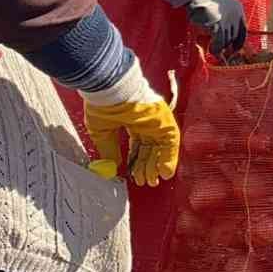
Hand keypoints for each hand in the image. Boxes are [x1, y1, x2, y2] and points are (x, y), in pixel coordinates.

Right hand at [83, 62, 179, 186]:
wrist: (110, 89)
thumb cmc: (102, 105)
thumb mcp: (102, 132)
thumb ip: (109, 149)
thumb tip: (113, 167)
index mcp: (131, 122)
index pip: (138, 146)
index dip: (137, 162)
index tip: (136, 176)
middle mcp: (147, 122)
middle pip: (151, 148)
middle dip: (148, 166)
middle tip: (147, 182)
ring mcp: (157, 121)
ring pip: (162, 147)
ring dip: (158, 165)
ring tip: (154, 180)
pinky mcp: (165, 121)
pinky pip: (171, 143)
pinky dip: (169, 157)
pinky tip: (164, 172)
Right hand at [186, 0, 246, 54]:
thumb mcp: (220, 6)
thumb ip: (224, 18)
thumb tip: (223, 37)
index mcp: (238, 9)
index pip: (243, 30)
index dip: (239, 42)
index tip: (234, 49)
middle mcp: (236, 15)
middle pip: (234, 37)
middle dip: (227, 45)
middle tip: (221, 52)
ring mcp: (228, 21)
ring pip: (227, 41)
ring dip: (220, 48)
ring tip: (213, 50)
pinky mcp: (219, 26)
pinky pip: (219, 43)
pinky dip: (215, 48)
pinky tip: (211, 49)